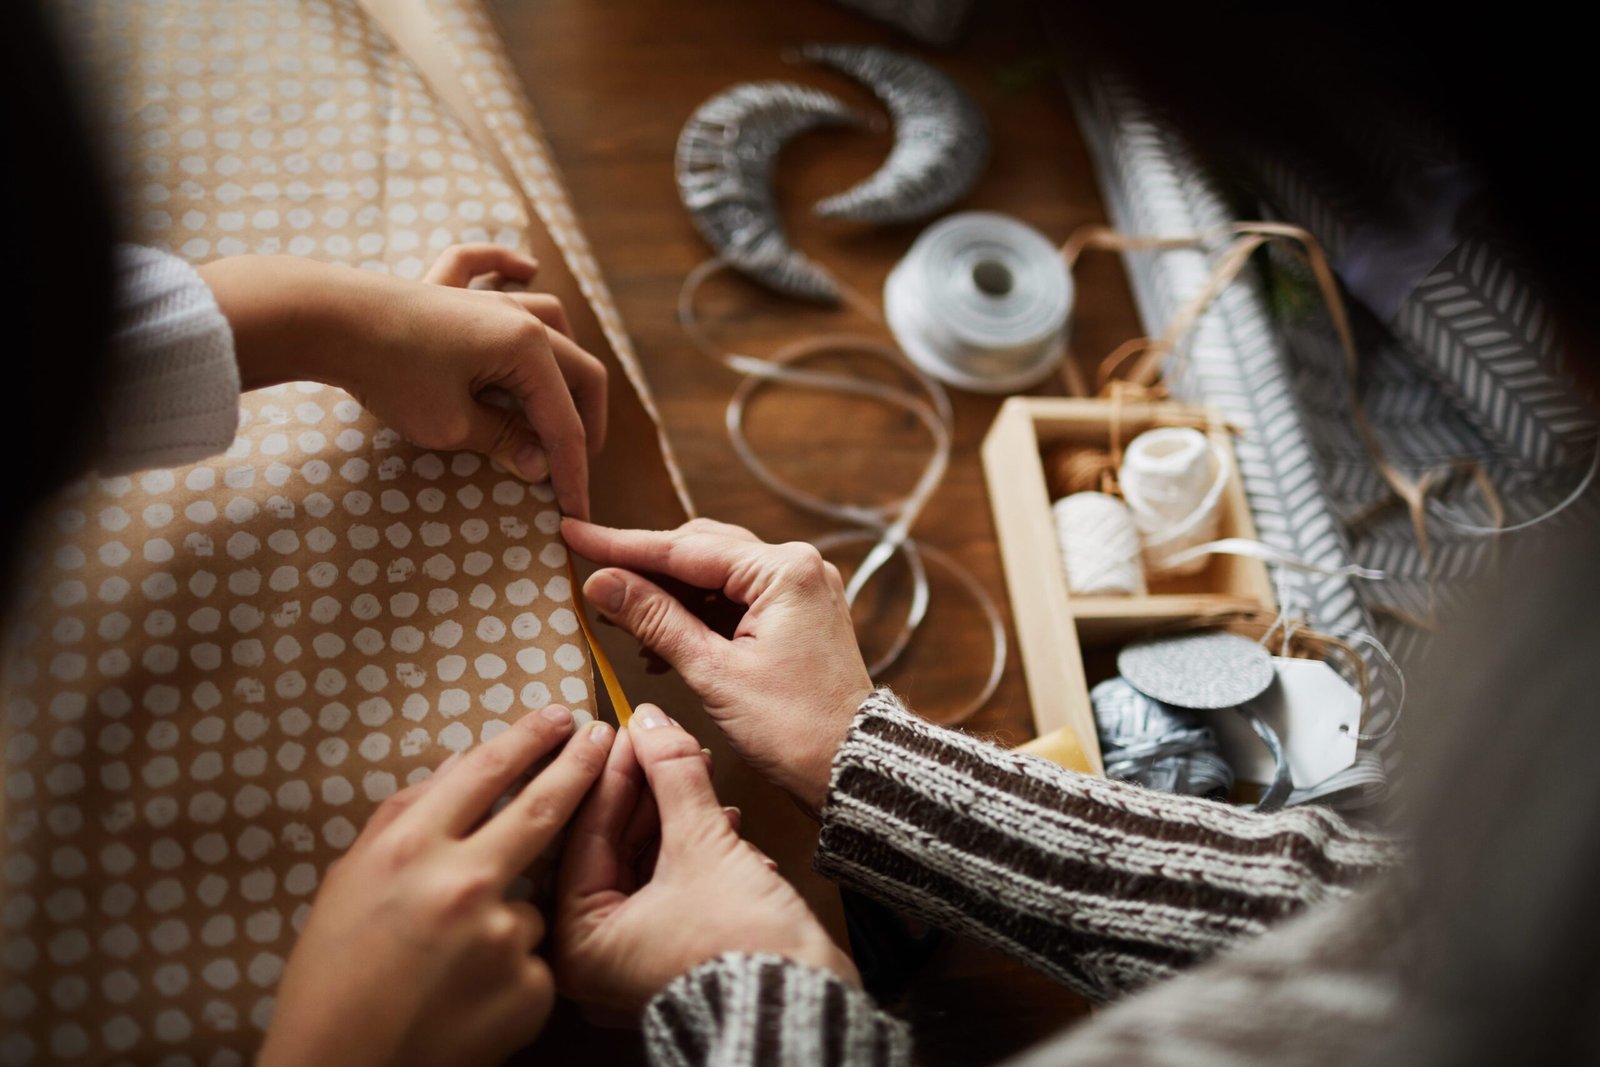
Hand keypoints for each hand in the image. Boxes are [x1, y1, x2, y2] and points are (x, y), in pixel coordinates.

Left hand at [199, 244, 606, 517]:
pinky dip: (506, 264)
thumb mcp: (450, 424)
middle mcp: (518, 316)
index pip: (563, 422)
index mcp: (528, 349)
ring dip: (566, 356)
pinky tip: (526, 266)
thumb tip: (537, 464)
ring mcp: (483, 297)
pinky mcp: (443, 288)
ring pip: (549, 316)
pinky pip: (484, 265)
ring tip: (562, 395)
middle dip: (584, 421)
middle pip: (576, 369)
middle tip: (575, 464)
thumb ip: (501, 439)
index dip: (571, 470)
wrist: (325, 319)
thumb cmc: (390, 372)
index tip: (574, 509)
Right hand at [258, 706, 614, 1066]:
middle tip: (600, 738)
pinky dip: (509, 970)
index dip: (526, 737)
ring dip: (506, 916)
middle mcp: (463, 883)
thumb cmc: (332, 977)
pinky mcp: (531, 988)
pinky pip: (534, 959)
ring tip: (449, 961)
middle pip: (543, 807)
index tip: (558, 715)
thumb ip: (402, 819)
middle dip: (578, 765)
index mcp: (410, 849)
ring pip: (532, 900)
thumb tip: (457, 771)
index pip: (485, 770)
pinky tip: (467, 995)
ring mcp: (503, 936)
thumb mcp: (349, 881)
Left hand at [553, 704, 857, 1016]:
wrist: (804, 1010)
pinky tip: (726, 825)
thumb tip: (652, 724)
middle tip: (664, 745)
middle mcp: (597, 958)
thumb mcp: (703, 845)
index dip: (614, 774)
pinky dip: (695, 853)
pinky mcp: (673, 955)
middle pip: (614, 848)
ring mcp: (634, 960)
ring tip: (703, 778)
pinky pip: (669, 888)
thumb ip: (674, 777)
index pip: (587, 834)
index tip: (628, 731)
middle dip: (650, 794)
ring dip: (679, 818)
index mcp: (579, 943)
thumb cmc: (743, 950)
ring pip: (645, 865)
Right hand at [563, 518, 873, 813]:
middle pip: (701, 552)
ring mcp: (801, 590)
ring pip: (716, 575)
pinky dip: (697, 615)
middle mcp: (797, 567)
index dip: (621, 545)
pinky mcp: (798, 615)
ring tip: (619, 617)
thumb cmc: (794, 728)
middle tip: (592, 579)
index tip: (575, 534)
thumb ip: (655, 620)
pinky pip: (736, 600)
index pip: (685, 548)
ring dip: (669, 595)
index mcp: (784, 571)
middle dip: (645, 568)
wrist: (852, 768)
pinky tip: (661, 641)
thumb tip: (602, 583)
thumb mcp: (713, 673)